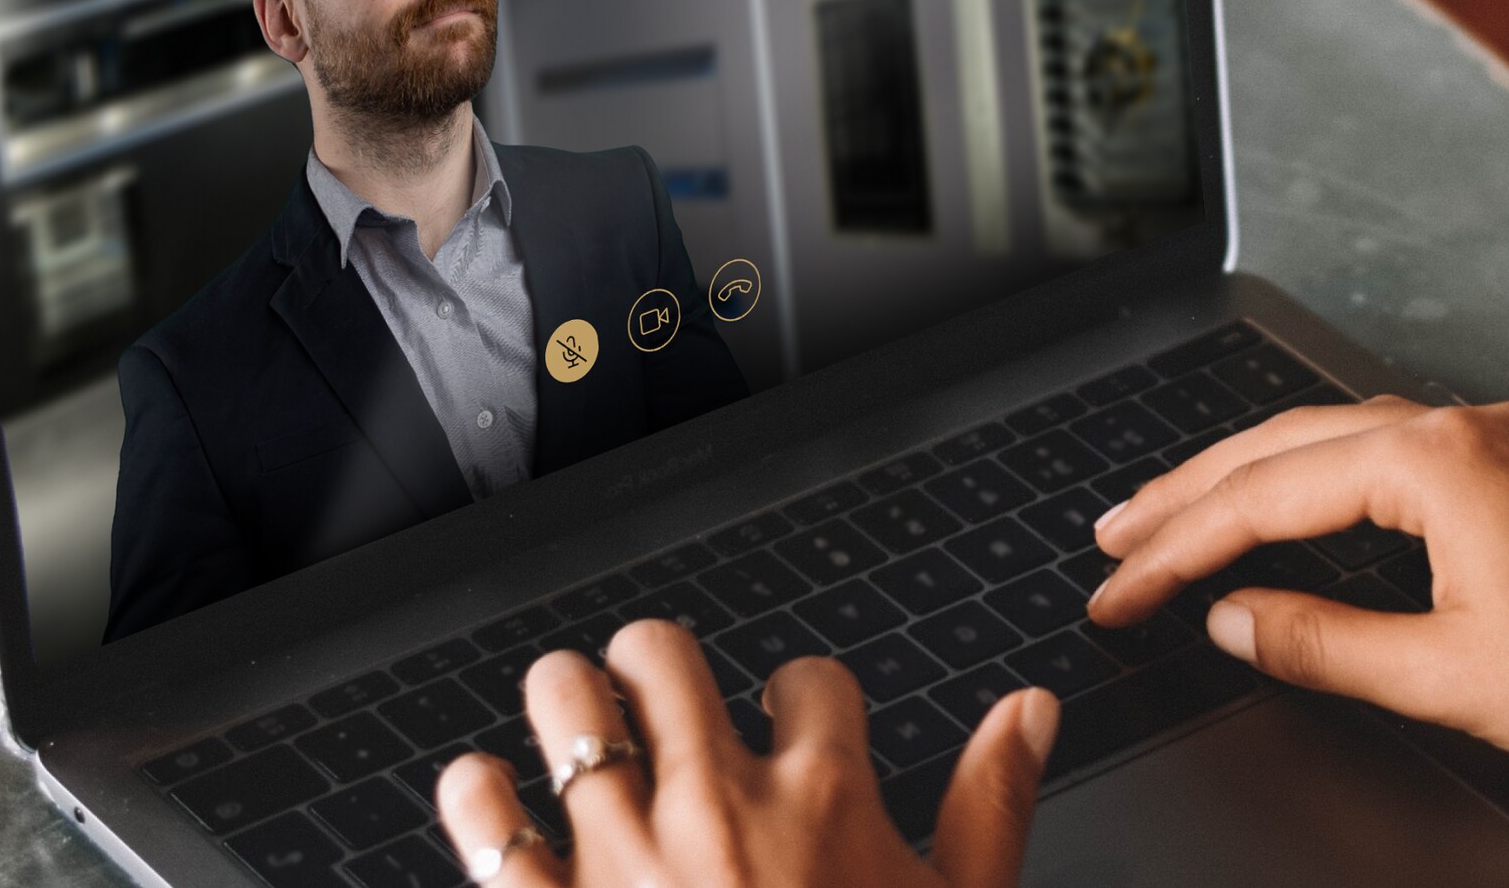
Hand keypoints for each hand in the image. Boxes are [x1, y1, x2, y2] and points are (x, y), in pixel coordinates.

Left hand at [435, 619, 1057, 887]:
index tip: (795, 727)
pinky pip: (485, 817)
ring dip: (573, 703)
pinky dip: (481, 793)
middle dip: (664, 668)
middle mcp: (716, 805)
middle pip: (664, 656)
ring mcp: (623, 853)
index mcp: (822, 799)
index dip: (805, 697)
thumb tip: (1028, 710)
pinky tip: (497, 792)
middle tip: (671, 703)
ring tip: (587, 724)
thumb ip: (991, 802)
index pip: (808, 679)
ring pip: (567, 701)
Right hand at [1092, 397, 1508, 887]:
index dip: (1177, 546)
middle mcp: (1476, 428)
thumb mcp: (1442, 677)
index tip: (1115, 587)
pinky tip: (1347, 498)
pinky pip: (1423, 452)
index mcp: (1438, 460)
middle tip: (1117, 532)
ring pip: (1359, 441)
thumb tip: (1233, 618)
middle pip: (1300, 444)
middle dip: (1199, 490)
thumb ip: (1320, 641)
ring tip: (1200, 511)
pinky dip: (1353, 477)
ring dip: (1273, 476)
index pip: (1267, 494)